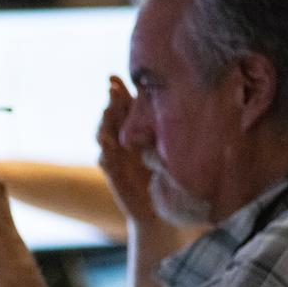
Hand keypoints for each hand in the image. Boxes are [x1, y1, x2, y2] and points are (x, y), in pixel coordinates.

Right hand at [98, 75, 158, 224]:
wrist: (160, 209)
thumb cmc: (166, 173)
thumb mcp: (168, 146)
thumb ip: (167, 125)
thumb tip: (184, 97)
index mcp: (133, 129)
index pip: (122, 105)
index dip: (117, 91)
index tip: (115, 77)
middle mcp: (121, 140)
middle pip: (110, 116)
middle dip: (111, 102)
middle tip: (113, 89)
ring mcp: (115, 157)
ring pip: (103, 136)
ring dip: (104, 124)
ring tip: (107, 112)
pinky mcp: (114, 176)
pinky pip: (106, 162)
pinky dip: (105, 153)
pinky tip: (106, 145)